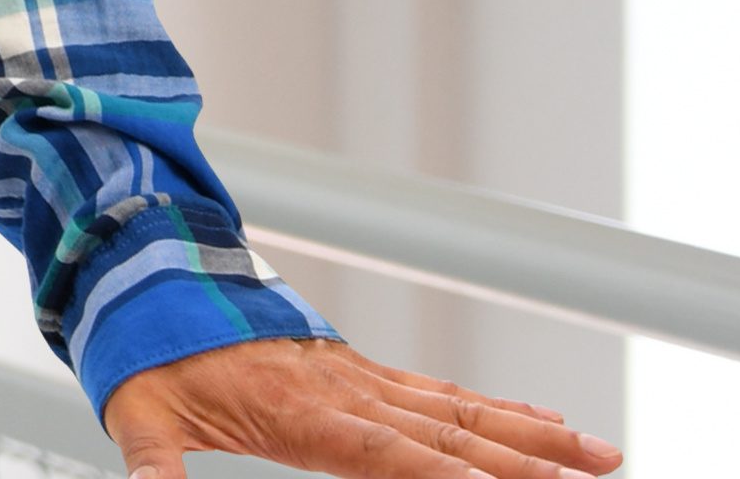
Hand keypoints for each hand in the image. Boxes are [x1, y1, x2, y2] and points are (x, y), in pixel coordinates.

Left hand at [105, 336, 620, 478]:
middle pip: (450, 433)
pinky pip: (443, 393)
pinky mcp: (364, 372)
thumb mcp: (138, 416)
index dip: (444, 473)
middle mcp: (346, 392)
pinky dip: (499, 408)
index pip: (386, 452)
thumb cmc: (148, 355)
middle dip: (525, 460)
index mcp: (300, 411)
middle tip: (596, 471)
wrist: (149, 280)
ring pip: (464, 411)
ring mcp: (362, 379)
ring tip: (601, 454)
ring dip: (535, 435)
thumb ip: (151, 464)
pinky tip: (546, 421)